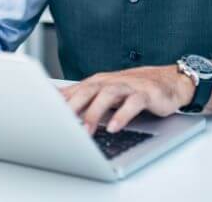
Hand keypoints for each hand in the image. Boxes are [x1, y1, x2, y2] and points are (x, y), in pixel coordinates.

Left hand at [59, 66, 194, 133]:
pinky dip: (122, 115)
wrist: (169, 80)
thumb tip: (54, 104)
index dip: (58, 102)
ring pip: (107, 95)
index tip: (42, 114)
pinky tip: (114, 128)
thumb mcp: (105, 93)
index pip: (74, 91)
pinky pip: (132, 104)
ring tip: (86, 132)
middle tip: (61, 125)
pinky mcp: (145, 94)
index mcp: (97, 83)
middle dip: (72, 107)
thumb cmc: (133, 89)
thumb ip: (83, 98)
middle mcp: (110, 82)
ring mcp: (128, 86)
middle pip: (87, 90)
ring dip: (94, 113)